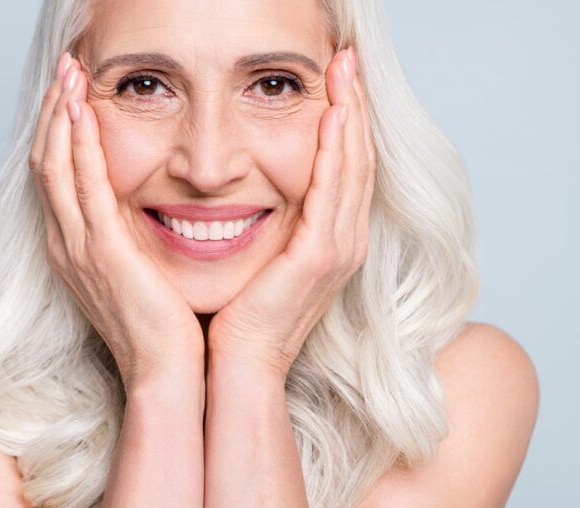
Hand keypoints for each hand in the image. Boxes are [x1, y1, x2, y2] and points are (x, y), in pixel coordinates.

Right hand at [28, 53, 203, 391]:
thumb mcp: (136, 274)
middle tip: (63, 69)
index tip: (68, 95)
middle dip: (52, 112)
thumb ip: (128, 238)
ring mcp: (79, 248)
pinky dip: (81, 145)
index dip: (58, 131)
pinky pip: (85, 186)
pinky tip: (84, 111)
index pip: (56, 176)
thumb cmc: (159, 326)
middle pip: (47, 163)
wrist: (164, 372)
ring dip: (60, 116)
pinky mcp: (104, 252)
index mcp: (73, 249)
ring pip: (57, 166)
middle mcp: (66, 244)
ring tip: (68, 74)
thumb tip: (140, 208)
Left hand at [208, 47, 376, 379]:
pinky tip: (332, 114)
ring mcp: (339, 247)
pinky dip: (337, 149)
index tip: (336, 80)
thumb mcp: (262, 255)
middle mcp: (345, 239)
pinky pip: (334, 190)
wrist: (239, 359)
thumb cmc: (242, 309)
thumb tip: (248, 183)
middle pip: (357, 157)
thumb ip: (271, 220)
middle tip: (346, 59)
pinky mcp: (321, 256)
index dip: (345, 120)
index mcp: (331, 238)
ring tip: (344, 70)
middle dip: (353, 105)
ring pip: (353, 166)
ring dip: (350, 114)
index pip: (345, 166)